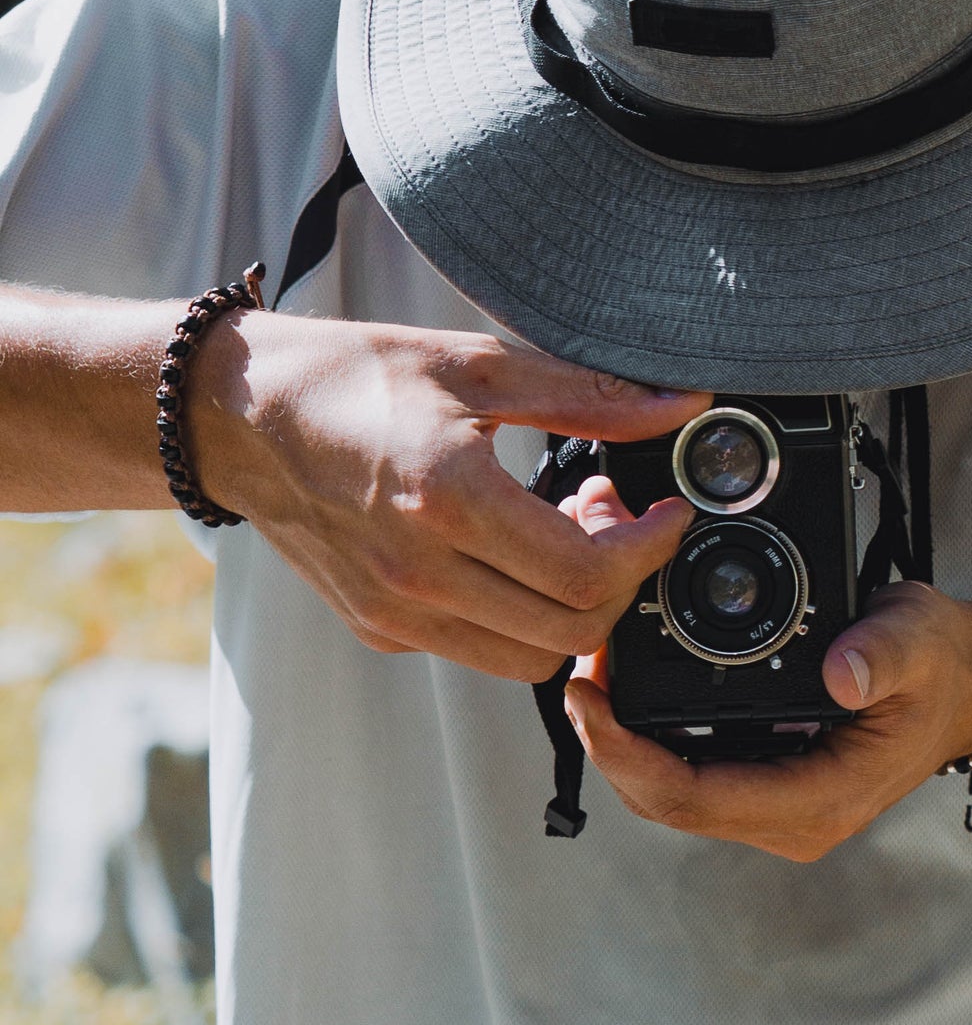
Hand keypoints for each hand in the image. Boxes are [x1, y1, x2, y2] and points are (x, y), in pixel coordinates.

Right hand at [186, 310, 709, 679]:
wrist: (237, 417)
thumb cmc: (349, 377)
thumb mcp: (477, 365)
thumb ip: (589, 394)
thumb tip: (681, 405)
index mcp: (449, 500)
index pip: (589, 573)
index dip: (650, 548)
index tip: (666, 513)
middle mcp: (420, 573)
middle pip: (573, 632)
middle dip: (621, 581)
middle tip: (615, 517)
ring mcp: (395, 611)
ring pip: (531, 659)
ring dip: (571, 608)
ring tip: (563, 534)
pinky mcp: (379, 628)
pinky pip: (479, 650)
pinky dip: (518, 617)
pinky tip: (510, 553)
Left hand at [564, 579, 971, 858]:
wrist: (963, 687)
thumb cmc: (938, 669)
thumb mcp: (919, 643)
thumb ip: (883, 655)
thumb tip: (840, 673)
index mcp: (821, 799)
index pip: (693, 797)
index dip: (625, 753)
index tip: (588, 697)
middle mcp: (788, 817)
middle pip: (664, 800)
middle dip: (608, 742)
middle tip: (578, 672)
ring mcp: (771, 806)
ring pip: (667, 790)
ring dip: (621, 740)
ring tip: (593, 674)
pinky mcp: (760, 782)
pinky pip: (685, 771)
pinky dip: (648, 735)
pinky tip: (629, 689)